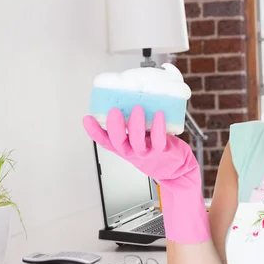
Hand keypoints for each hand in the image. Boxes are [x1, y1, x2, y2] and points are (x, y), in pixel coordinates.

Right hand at [82, 105, 199, 185]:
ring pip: (136, 142)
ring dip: (135, 125)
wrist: (176, 169)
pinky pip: (158, 140)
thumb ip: (133, 122)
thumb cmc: (156, 149)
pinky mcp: (161, 151)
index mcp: (123, 146)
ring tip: (137, 109)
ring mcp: (146, 152)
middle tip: (114, 111)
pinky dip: (158, 127)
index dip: (94, 131)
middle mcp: (131, 150)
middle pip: (117, 142)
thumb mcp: (140, 137)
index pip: (104, 141)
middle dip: (114, 127)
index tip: (87, 118)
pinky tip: (159, 114)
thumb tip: (131, 94)